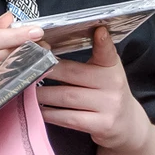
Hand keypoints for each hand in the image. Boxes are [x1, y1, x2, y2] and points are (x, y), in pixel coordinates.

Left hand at [36, 27, 149, 150]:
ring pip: (66, 96)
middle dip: (47, 70)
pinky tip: (38, 109)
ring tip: (26, 88)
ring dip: (42, 93)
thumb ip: (88, 61)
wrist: (127, 125)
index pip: (107, 52)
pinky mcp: (101, 125)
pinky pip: (68, 118)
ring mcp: (109, 106)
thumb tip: (51, 49)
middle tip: (27, 67)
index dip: (103, 42)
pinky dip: (50, 113)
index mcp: (112, 68)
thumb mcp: (105, 73)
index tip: (98, 29)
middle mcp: (113, 85)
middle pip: (73, 73)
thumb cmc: (106, 94)